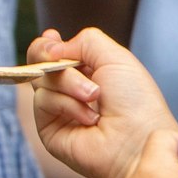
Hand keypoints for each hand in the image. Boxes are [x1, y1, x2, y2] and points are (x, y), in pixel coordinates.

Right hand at [28, 28, 177, 177]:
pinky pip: (43, 101)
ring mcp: (59, 111)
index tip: (52, 38)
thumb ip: (84, 41)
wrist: (138, 140)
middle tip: (57, 57)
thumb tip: (52, 46)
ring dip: (69, 83)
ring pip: (41, 79)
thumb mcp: (115, 57)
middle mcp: (70, 91)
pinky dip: (66, 104)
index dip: (48, 45)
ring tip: (94, 96)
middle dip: (48, 55)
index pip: (54, 53)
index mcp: (88, 72)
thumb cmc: (135, 100)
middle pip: (39, 62)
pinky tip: (89, 118)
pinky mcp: (49, 129)